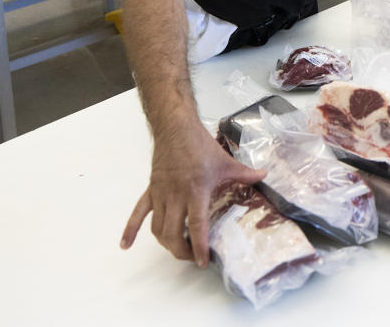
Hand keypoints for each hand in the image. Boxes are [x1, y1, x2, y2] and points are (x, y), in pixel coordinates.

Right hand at [120, 128, 264, 264]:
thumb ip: (245, 173)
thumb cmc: (200, 145)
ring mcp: (161, 194)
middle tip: (192, 256)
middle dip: (181, 251)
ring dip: (165, 243)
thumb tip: (264, 176)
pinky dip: (130, 229)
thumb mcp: (225, 161)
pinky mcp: (151, 190)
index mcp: (196, 190)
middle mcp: (176, 195)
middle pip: (172, 233)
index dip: (199, 246)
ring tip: (177, 249)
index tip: (202, 261)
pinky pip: (138, 213)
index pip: (197, 225)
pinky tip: (125, 244)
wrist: (176, 128)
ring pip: (157, 228)